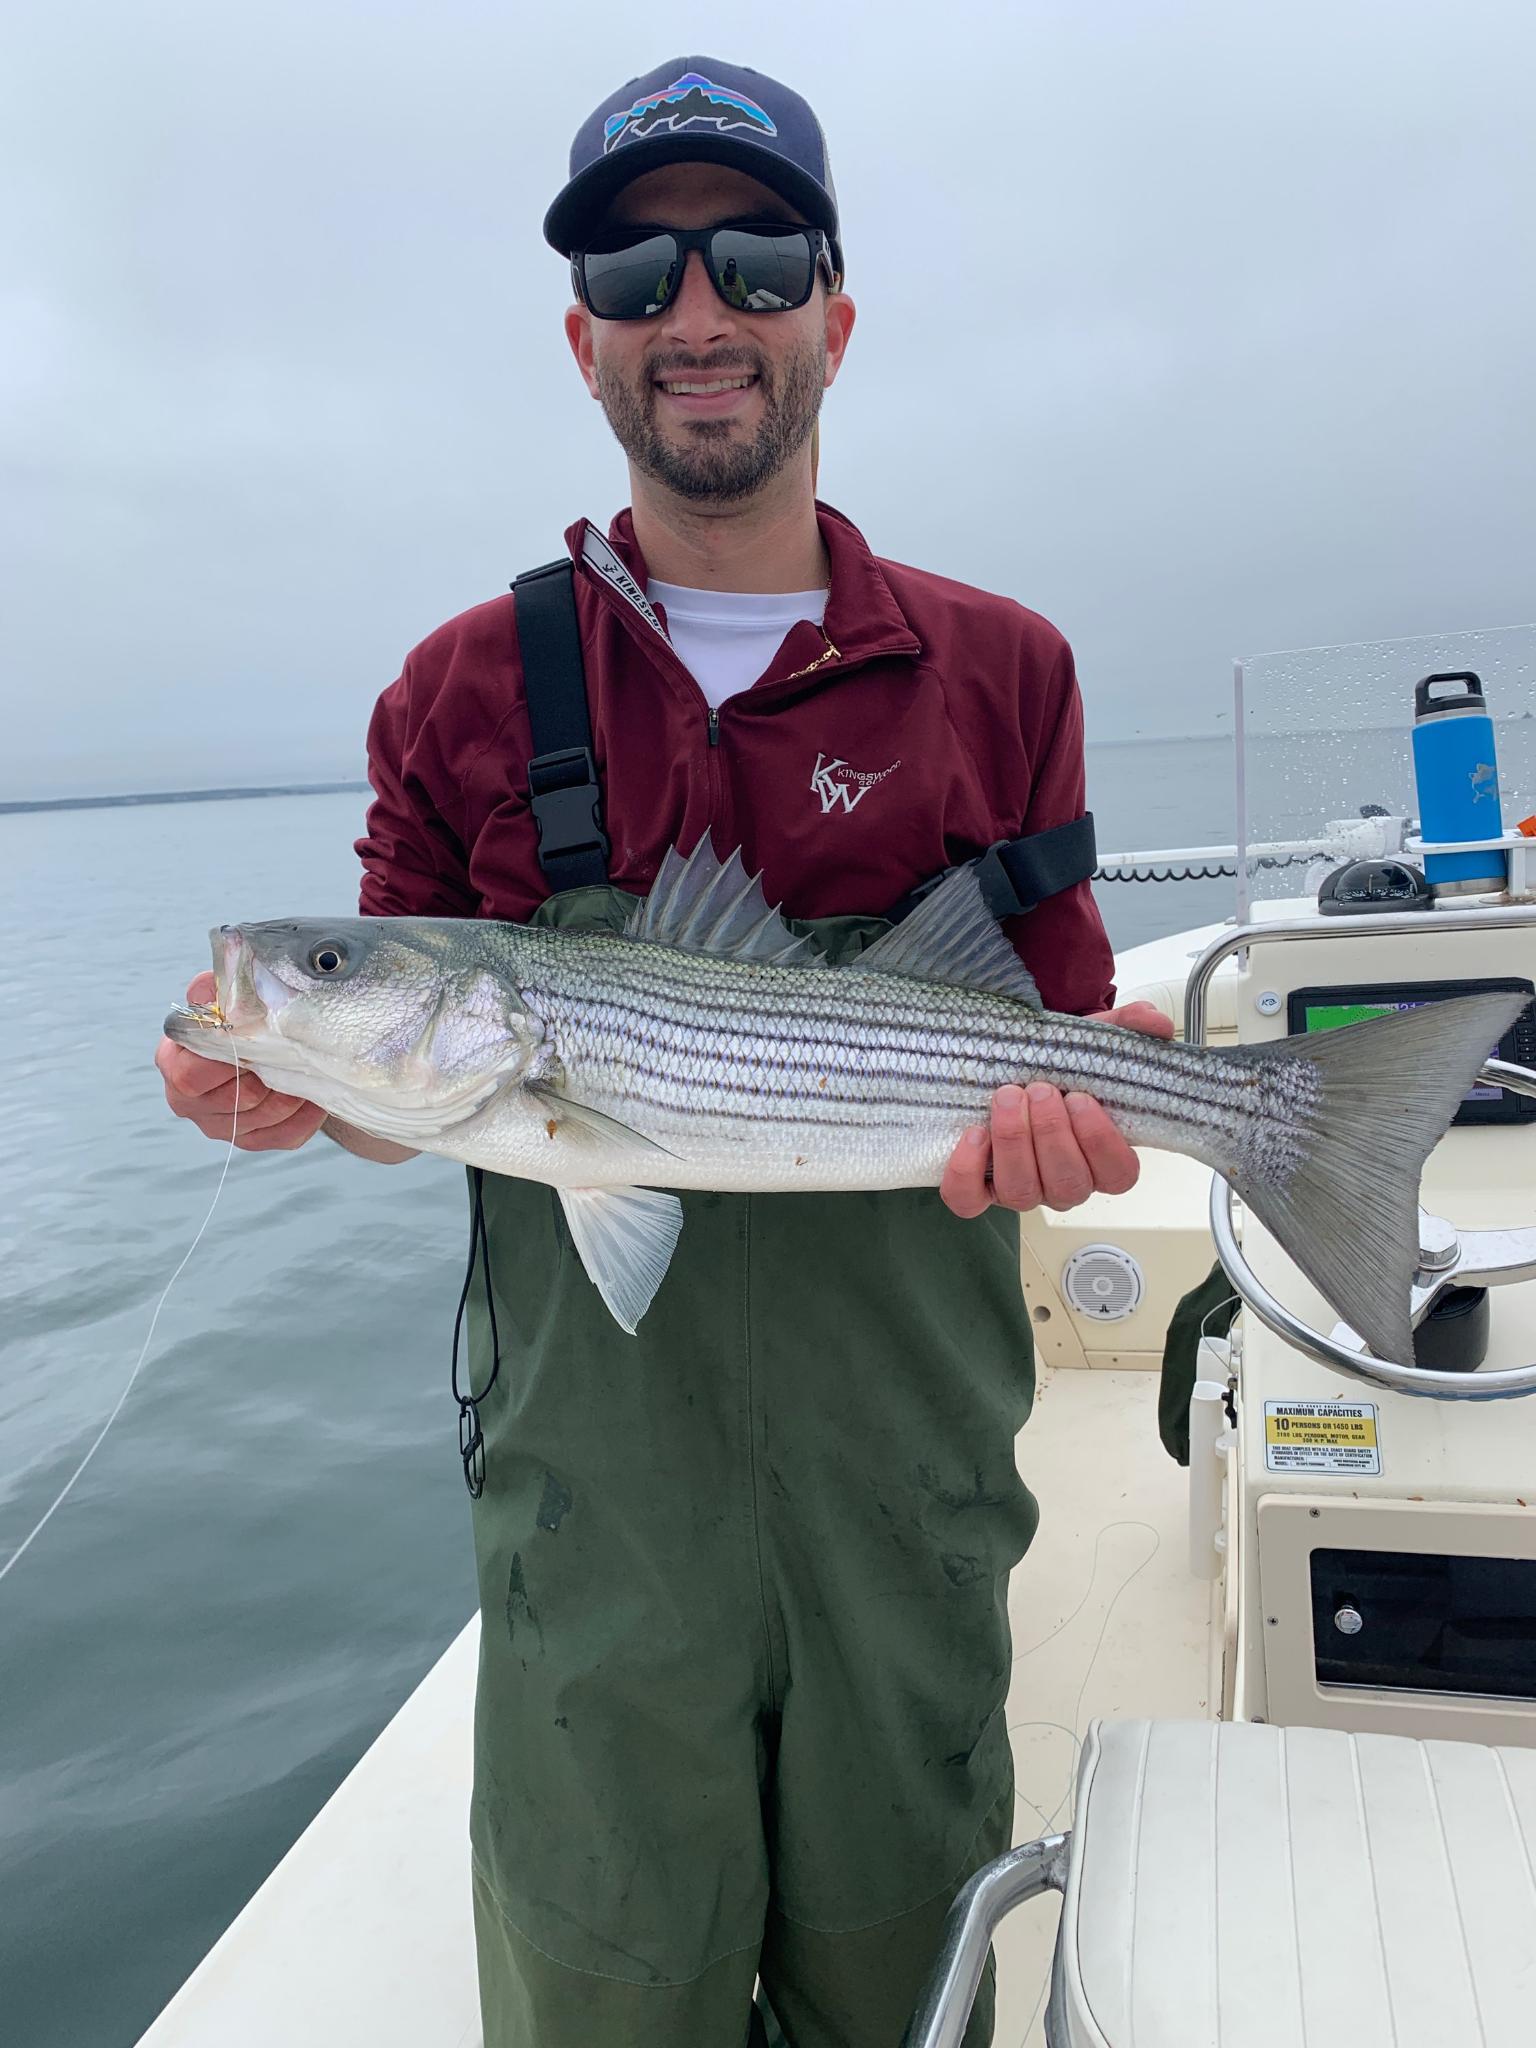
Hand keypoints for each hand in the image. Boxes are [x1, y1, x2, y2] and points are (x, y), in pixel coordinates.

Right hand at [155, 971, 327, 1151]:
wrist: (254, 1043)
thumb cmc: (231, 1017)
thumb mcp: (220, 995)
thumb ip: (214, 989)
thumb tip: (221, 990)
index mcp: (173, 1064)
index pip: (192, 1076)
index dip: (229, 1059)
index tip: (256, 1039)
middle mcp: (188, 1102)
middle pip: (236, 1100)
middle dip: (269, 1075)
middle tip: (292, 1052)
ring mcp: (218, 1126)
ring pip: (264, 1118)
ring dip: (291, 1093)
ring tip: (305, 1068)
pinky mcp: (250, 1140)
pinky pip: (284, 1136)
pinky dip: (306, 1116)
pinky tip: (314, 1094)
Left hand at [940, 1001, 1175, 1217]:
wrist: (1009, 1062)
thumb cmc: (1059, 1065)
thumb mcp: (1094, 1040)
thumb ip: (1130, 1028)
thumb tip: (1157, 1024)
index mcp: (1101, 1158)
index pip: (1117, 1175)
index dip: (1101, 1143)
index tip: (1082, 1098)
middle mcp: (1064, 1182)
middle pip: (1068, 1184)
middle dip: (1053, 1135)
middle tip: (1040, 1089)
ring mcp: (1021, 1188)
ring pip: (1022, 1192)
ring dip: (1015, 1143)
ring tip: (1007, 1097)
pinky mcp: (978, 1189)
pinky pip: (968, 1199)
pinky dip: (967, 1171)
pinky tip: (974, 1133)